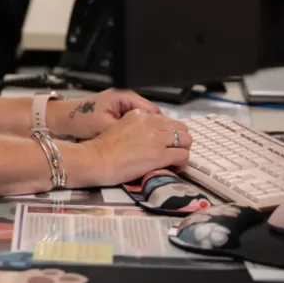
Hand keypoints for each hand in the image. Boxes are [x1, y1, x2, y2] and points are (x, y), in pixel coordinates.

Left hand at [52, 89, 160, 139]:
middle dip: (155, 131)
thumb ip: (127, 130)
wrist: (63, 119)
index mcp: (126, 96)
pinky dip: (137, 133)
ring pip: (143, 121)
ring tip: (152, 148)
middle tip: (161, 148)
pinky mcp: (117, 114)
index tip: (166, 142)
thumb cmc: (82, 119)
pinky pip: (134, 124)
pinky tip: (139, 146)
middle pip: (151, 116)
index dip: (161, 127)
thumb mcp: (106, 126)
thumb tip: (146, 140)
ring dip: (147, 133)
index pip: (153, 111)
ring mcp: (122, 106)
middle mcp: (126, 98)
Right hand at [75, 109, 191, 186]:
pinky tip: (173, 167)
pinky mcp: (160, 155)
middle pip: (181, 127)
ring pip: (187, 139)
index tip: (163, 143)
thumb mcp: (120, 126)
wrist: (96, 160)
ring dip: (183, 150)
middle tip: (172, 151)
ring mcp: (157, 139)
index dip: (168, 132)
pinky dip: (181, 163)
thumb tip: (152, 137)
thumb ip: (138, 126)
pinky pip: (183, 156)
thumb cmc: (103, 147)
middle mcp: (151, 123)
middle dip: (180, 139)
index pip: (166, 120)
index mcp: (140, 114)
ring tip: (173, 159)